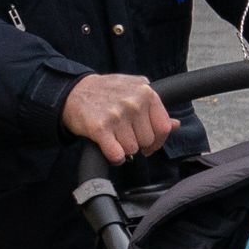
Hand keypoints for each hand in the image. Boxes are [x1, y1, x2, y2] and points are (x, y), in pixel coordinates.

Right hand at [63, 74, 177, 162]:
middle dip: (138, 143)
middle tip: (125, 136)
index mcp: (146, 92)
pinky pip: (117, 155)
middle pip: (147, 140)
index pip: (163, 127)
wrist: (72, 92)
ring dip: (124, 149)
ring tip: (114, 138)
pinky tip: (109, 149)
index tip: (150, 145)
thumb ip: (155, 107)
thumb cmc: (106, 92)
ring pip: (132, 149)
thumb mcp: (134, 90)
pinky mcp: (100, 128)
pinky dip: (115, 158)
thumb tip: (175, 125)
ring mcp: (117, 115)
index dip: (158, 141)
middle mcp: (134, 103)